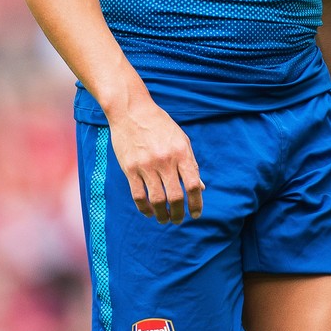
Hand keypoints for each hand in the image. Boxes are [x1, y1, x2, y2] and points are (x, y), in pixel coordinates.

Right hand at [107, 96, 204, 223]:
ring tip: (165, 219)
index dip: (196, 203)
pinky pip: (138, 195)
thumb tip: (200, 188)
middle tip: (179, 220)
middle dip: (179, 213)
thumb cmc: (160, 125)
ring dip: (162, 215)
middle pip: (175, 197)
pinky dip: (145, 208)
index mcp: (181, 152)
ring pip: (157, 200)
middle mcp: (165, 160)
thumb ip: (190, 164)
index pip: (192, 185)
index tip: (196, 214)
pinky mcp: (130, 169)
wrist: (131, 111)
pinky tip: (149, 212)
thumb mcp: (181, 140)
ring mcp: (146, 165)